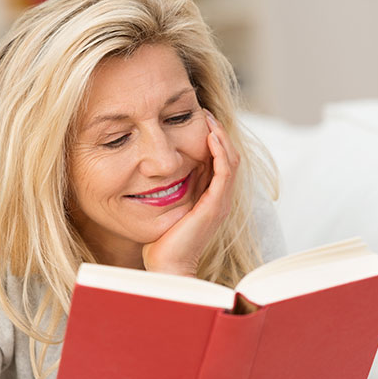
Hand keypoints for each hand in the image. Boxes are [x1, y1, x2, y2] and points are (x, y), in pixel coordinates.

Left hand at [141, 110, 239, 276]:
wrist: (167, 266)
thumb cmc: (161, 242)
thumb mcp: (164, 208)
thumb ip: (165, 191)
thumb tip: (148, 173)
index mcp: (209, 198)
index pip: (218, 161)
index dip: (211, 140)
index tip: (197, 120)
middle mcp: (218, 198)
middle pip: (228, 156)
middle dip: (217, 132)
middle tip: (204, 112)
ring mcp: (219, 202)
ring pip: (230, 160)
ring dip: (220, 137)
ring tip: (208, 118)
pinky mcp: (214, 206)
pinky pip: (224, 172)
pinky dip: (220, 152)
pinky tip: (210, 136)